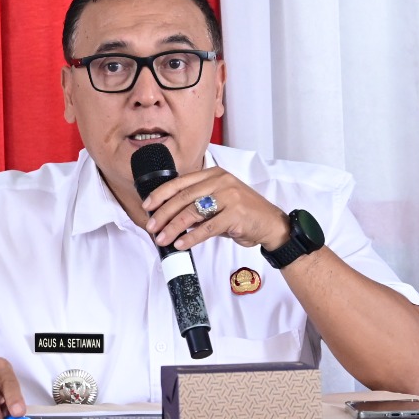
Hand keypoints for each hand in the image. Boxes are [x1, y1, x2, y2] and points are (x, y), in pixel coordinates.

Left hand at [141, 167, 290, 252]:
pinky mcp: (236, 214)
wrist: (272, 224)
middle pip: (183, 197)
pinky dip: (191, 237)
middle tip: (151, 227)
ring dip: (173, 227)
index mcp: (214, 174)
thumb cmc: (242, 214)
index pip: (181, 182)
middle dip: (163, 213)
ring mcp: (230, 196)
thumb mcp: (218, 202)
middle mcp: (221, 181)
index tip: (147, 206)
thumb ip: (196, 205)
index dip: (161, 194)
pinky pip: (207, 227)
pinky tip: (181, 244)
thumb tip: (167, 217)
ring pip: (192, 212)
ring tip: (162, 239)